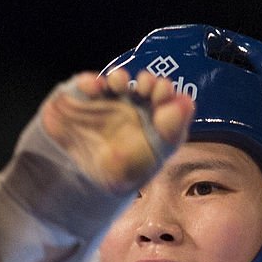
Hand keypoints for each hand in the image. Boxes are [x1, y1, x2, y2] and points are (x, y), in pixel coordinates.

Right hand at [40, 69, 193, 192]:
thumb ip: (169, 134)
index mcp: (151, 124)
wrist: (73, 184)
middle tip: (147, 87)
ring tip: (118, 84)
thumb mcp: (146, 163)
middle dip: (147, 82)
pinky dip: (92, 82)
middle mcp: (131, 111)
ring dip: (120, 77)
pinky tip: (95, 89)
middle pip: (144, 86)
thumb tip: (188, 102)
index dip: (166, 92)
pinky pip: (88, 84)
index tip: (163, 93)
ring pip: (118, 81)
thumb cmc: (113, 177)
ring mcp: (106, 103)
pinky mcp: (81, 100)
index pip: (165, 101)